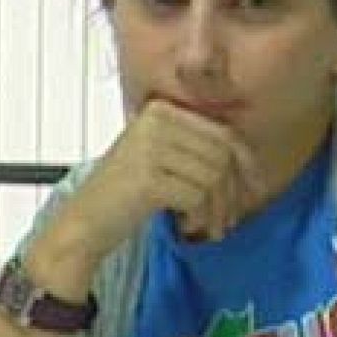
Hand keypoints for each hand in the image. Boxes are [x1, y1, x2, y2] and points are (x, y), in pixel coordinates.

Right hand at [58, 98, 266, 257]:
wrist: (82, 223)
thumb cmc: (124, 194)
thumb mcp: (160, 157)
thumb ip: (197, 148)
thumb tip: (252, 162)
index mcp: (160, 110)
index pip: (222, 132)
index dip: (246, 163)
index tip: (255, 189)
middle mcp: (155, 122)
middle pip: (221, 155)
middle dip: (232, 193)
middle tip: (227, 219)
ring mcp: (149, 148)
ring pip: (213, 177)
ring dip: (216, 209)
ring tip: (205, 226)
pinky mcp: (148, 178)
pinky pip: (197, 196)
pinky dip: (198, 216)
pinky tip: (186, 226)